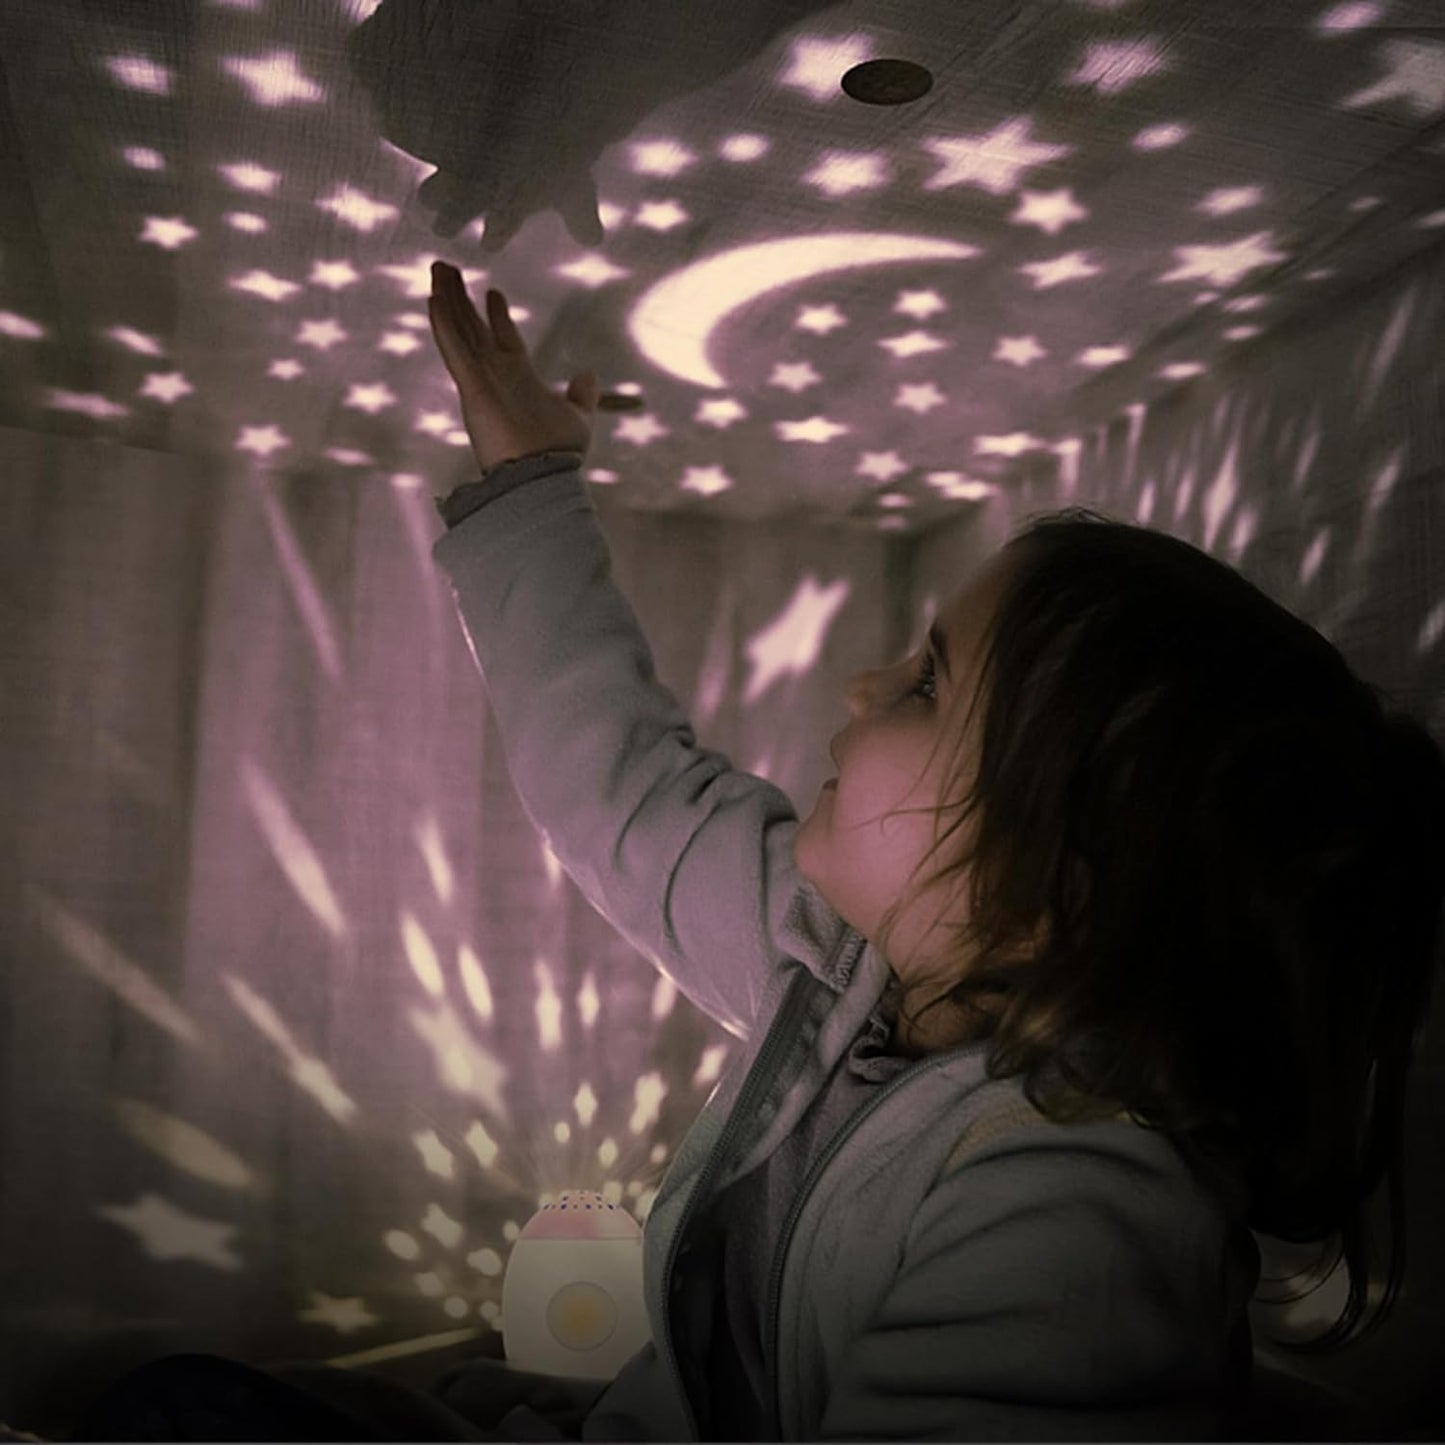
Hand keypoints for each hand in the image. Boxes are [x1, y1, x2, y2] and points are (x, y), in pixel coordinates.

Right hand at [427, 260, 600, 475]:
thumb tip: (589, 375)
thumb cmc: (558, 453)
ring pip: (460, 329)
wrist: (542, 476)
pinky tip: (434, 299)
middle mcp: (496, 373)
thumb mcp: (579, 417)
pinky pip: (454, 348)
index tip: (493, 292)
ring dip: (447, 298)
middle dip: (461, 297)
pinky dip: (444, 323)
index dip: (498, 315)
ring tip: (438, 268)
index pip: (504, 338)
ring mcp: (481, 378)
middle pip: (473, 326)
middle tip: (447, 267)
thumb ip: (584, 396)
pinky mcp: (471, 386)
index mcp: (518, 377)